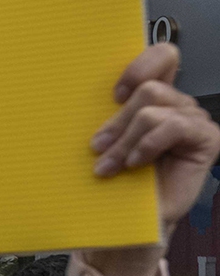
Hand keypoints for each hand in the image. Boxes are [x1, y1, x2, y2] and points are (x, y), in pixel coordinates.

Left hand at [90, 43, 219, 231]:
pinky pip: (174, 126)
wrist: (131, 220)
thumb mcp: (106, 140)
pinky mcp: (207, 138)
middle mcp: (178, 103)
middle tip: (97, 148)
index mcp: (156, 96)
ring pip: (152, 110)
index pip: (162, 56)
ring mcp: (195, 119)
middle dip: (117, 122)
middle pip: (148, 88)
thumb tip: (69, 93)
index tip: (113, 94)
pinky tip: (136, 163)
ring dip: (125, 140)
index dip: (139, 65)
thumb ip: (104, 115)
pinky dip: (148, 144)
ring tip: (111, 165)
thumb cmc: (116, 180)